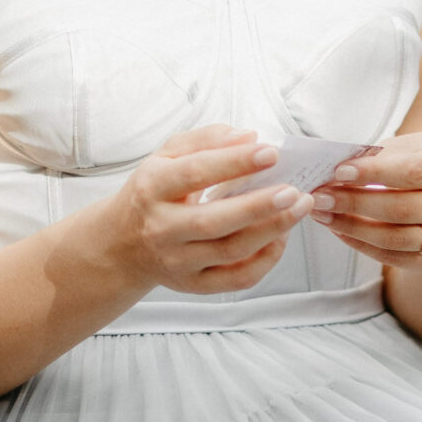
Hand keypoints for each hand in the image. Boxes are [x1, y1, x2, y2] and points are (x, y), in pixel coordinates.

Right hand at [102, 126, 309, 294]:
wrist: (123, 244)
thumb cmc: (153, 193)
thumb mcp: (166, 156)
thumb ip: (205, 140)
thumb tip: (249, 136)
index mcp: (152, 188)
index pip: (195, 173)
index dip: (234, 162)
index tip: (270, 152)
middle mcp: (161, 227)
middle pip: (213, 221)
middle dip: (258, 206)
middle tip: (293, 191)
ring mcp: (177, 260)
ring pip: (230, 252)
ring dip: (270, 231)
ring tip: (298, 208)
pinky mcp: (193, 285)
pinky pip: (236, 279)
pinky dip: (264, 261)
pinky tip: (281, 238)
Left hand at [312, 131, 421, 267]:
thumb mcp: (413, 147)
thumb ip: (380, 156)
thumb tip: (336, 170)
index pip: (412, 173)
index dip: (373, 173)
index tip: (338, 172)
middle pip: (400, 209)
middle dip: (354, 203)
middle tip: (319, 197)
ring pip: (395, 238)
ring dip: (352, 227)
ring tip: (323, 215)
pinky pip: (396, 258)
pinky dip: (363, 246)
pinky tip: (340, 231)